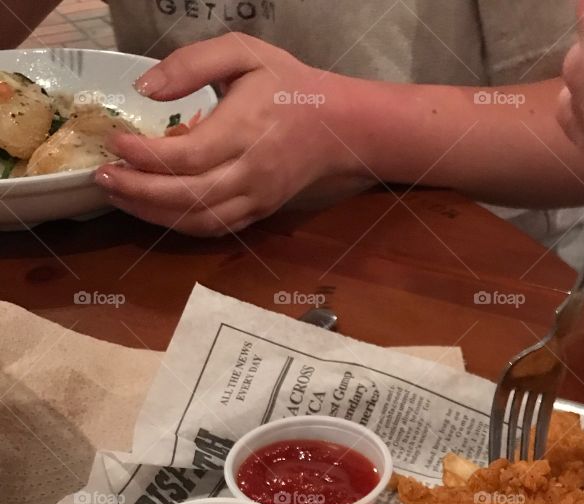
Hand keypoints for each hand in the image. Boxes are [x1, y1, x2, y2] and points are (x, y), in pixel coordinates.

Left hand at [96, 34, 367, 235]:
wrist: (339, 127)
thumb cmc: (289, 85)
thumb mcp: (244, 53)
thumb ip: (192, 63)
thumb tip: (146, 88)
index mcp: (246, 130)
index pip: (187, 155)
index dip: (146, 156)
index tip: (116, 142)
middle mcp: (251, 173)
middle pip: (187, 196)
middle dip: (139, 191)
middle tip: (103, 176)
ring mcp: (255, 199)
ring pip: (198, 220)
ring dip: (152, 214)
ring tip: (119, 195)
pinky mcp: (258, 213)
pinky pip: (213, 228)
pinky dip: (178, 224)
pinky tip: (153, 209)